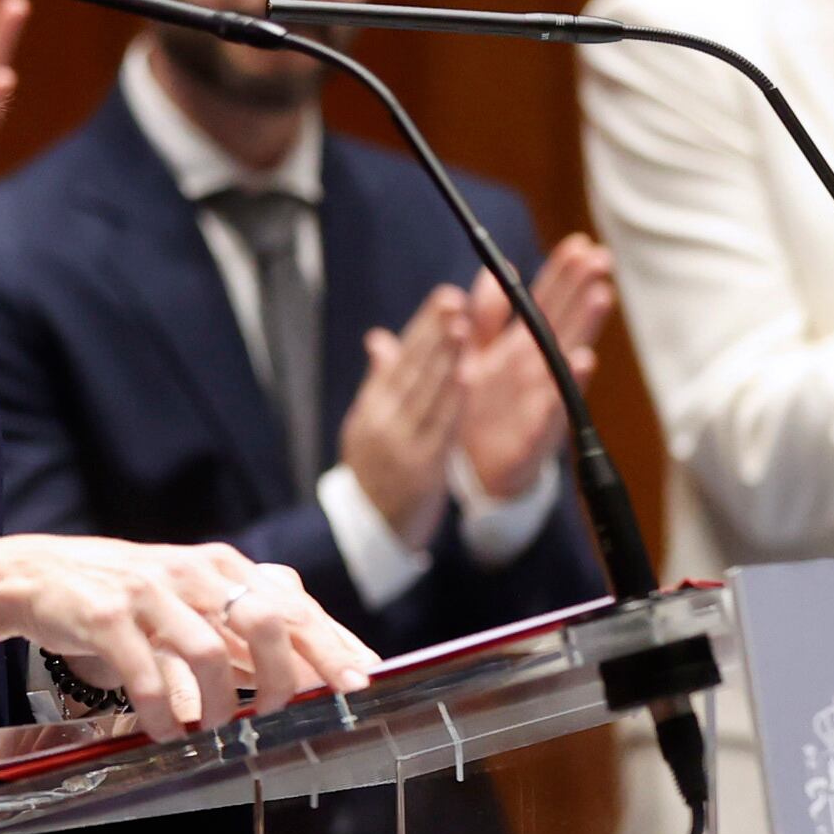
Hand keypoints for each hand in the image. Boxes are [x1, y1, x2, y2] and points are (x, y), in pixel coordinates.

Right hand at [0, 536, 379, 740]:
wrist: (43, 576)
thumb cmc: (135, 601)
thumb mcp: (197, 608)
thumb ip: (251, 640)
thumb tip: (321, 679)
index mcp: (225, 569)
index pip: (295, 607)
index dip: (332, 647)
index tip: (362, 685)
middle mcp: (194, 574)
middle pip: (264, 621)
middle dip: (286, 678)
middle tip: (286, 719)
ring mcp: (150, 591)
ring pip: (207, 653)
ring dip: (219, 707)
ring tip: (217, 734)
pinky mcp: (107, 614)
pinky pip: (146, 671)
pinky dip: (162, 711)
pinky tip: (166, 733)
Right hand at [337, 284, 467, 540]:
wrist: (368, 535)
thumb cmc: (378, 477)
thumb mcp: (369, 428)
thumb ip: (382, 382)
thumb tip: (380, 340)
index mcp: (372, 408)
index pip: (399, 359)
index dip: (424, 327)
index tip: (445, 298)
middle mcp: (383, 421)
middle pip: (412, 369)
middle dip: (436, 332)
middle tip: (454, 299)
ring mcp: (400, 443)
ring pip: (426, 393)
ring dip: (445, 357)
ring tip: (461, 325)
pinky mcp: (421, 467)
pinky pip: (439, 426)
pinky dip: (452, 399)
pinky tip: (465, 375)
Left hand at [455, 235, 612, 502]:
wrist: (470, 474)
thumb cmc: (479, 411)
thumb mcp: (475, 355)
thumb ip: (484, 316)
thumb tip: (492, 270)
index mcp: (517, 349)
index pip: (543, 303)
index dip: (561, 274)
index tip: (579, 244)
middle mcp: (534, 370)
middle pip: (562, 321)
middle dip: (581, 288)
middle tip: (601, 257)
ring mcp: (538, 399)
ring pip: (564, 356)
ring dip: (584, 326)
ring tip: (600, 294)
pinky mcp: (535, 432)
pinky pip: (552, 406)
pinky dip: (567, 384)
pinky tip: (584, 360)